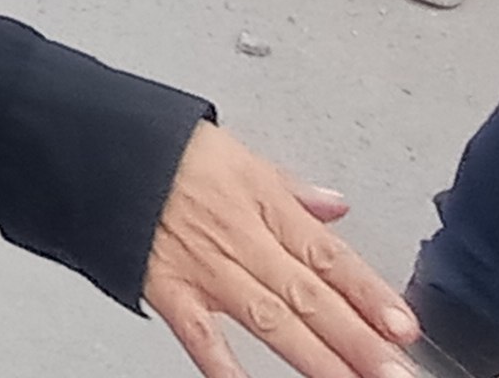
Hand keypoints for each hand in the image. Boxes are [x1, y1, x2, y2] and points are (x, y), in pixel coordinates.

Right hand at [143, 124, 418, 377]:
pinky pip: (199, 334)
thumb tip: (336, 205)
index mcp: (261, 202)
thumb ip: (291, 188)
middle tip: (396, 372)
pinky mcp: (166, 288)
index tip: (403, 326)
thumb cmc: (162, 147)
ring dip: (318, 359)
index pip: (328, 254)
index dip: (368, 292)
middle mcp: (240, 238)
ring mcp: (203, 267)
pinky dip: (224, 366)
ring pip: (271, 320)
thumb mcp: (237, 153)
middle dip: (358, 340)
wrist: (95, 144)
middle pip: (310, 295)